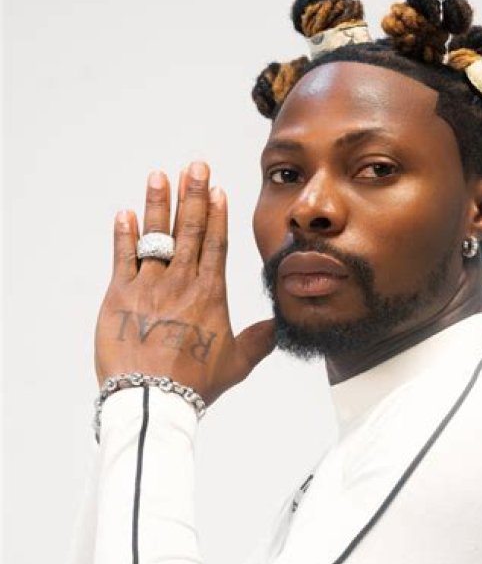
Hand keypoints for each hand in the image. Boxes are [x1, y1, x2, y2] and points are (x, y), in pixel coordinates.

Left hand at [94, 161, 275, 406]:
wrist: (154, 398)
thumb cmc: (196, 384)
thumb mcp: (236, 363)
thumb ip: (258, 341)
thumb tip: (278, 329)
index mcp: (211, 294)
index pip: (216, 243)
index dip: (216, 213)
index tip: (216, 188)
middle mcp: (182, 282)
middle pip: (189, 229)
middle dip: (192, 194)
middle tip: (194, 165)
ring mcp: (150, 285)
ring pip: (155, 236)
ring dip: (157, 203)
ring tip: (159, 175)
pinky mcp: (119, 295)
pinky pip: (122, 257)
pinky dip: (123, 234)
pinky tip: (125, 213)